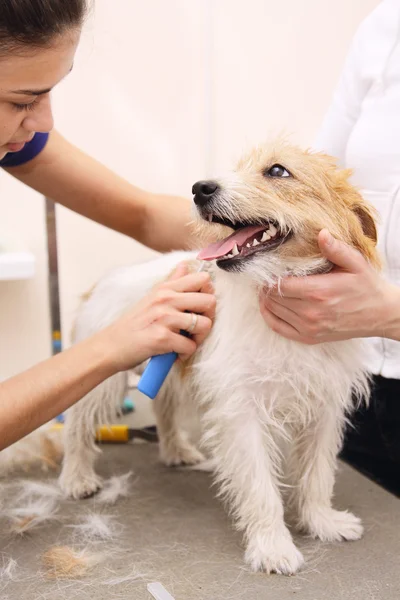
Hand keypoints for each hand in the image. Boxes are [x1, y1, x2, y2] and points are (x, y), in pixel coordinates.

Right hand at [99, 263, 215, 370]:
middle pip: (209, 301)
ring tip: (186, 342)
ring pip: (204, 324)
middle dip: (208, 317)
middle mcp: (165, 299)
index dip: (208, 294)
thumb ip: (172, 282)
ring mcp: (164, 318)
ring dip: (198, 338)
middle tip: (196, 328)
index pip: (202, 279)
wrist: (110, 346)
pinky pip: (190, 346)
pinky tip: (175, 353)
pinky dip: (185, 353)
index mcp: (165, 289)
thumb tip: (186, 265)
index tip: (199, 308)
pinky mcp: (162, 338)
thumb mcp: (151, 297)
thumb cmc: (134, 324)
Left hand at [259, 229, 399, 343]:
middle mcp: (311, 312)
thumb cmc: (367, 286)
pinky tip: (268, 306)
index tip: (268, 268)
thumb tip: (321, 233)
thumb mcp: (355, 263)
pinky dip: (269, 316)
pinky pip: (278, 328)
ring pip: (273, 311)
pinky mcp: (309, 337)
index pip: (280, 284)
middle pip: (273, 297)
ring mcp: (309, 327)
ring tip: (268, 287)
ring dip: (266, 299)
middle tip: (265, 276)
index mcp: (319, 291)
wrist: (380, 314)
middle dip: (266, 285)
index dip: (269, 275)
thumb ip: (336, 249)